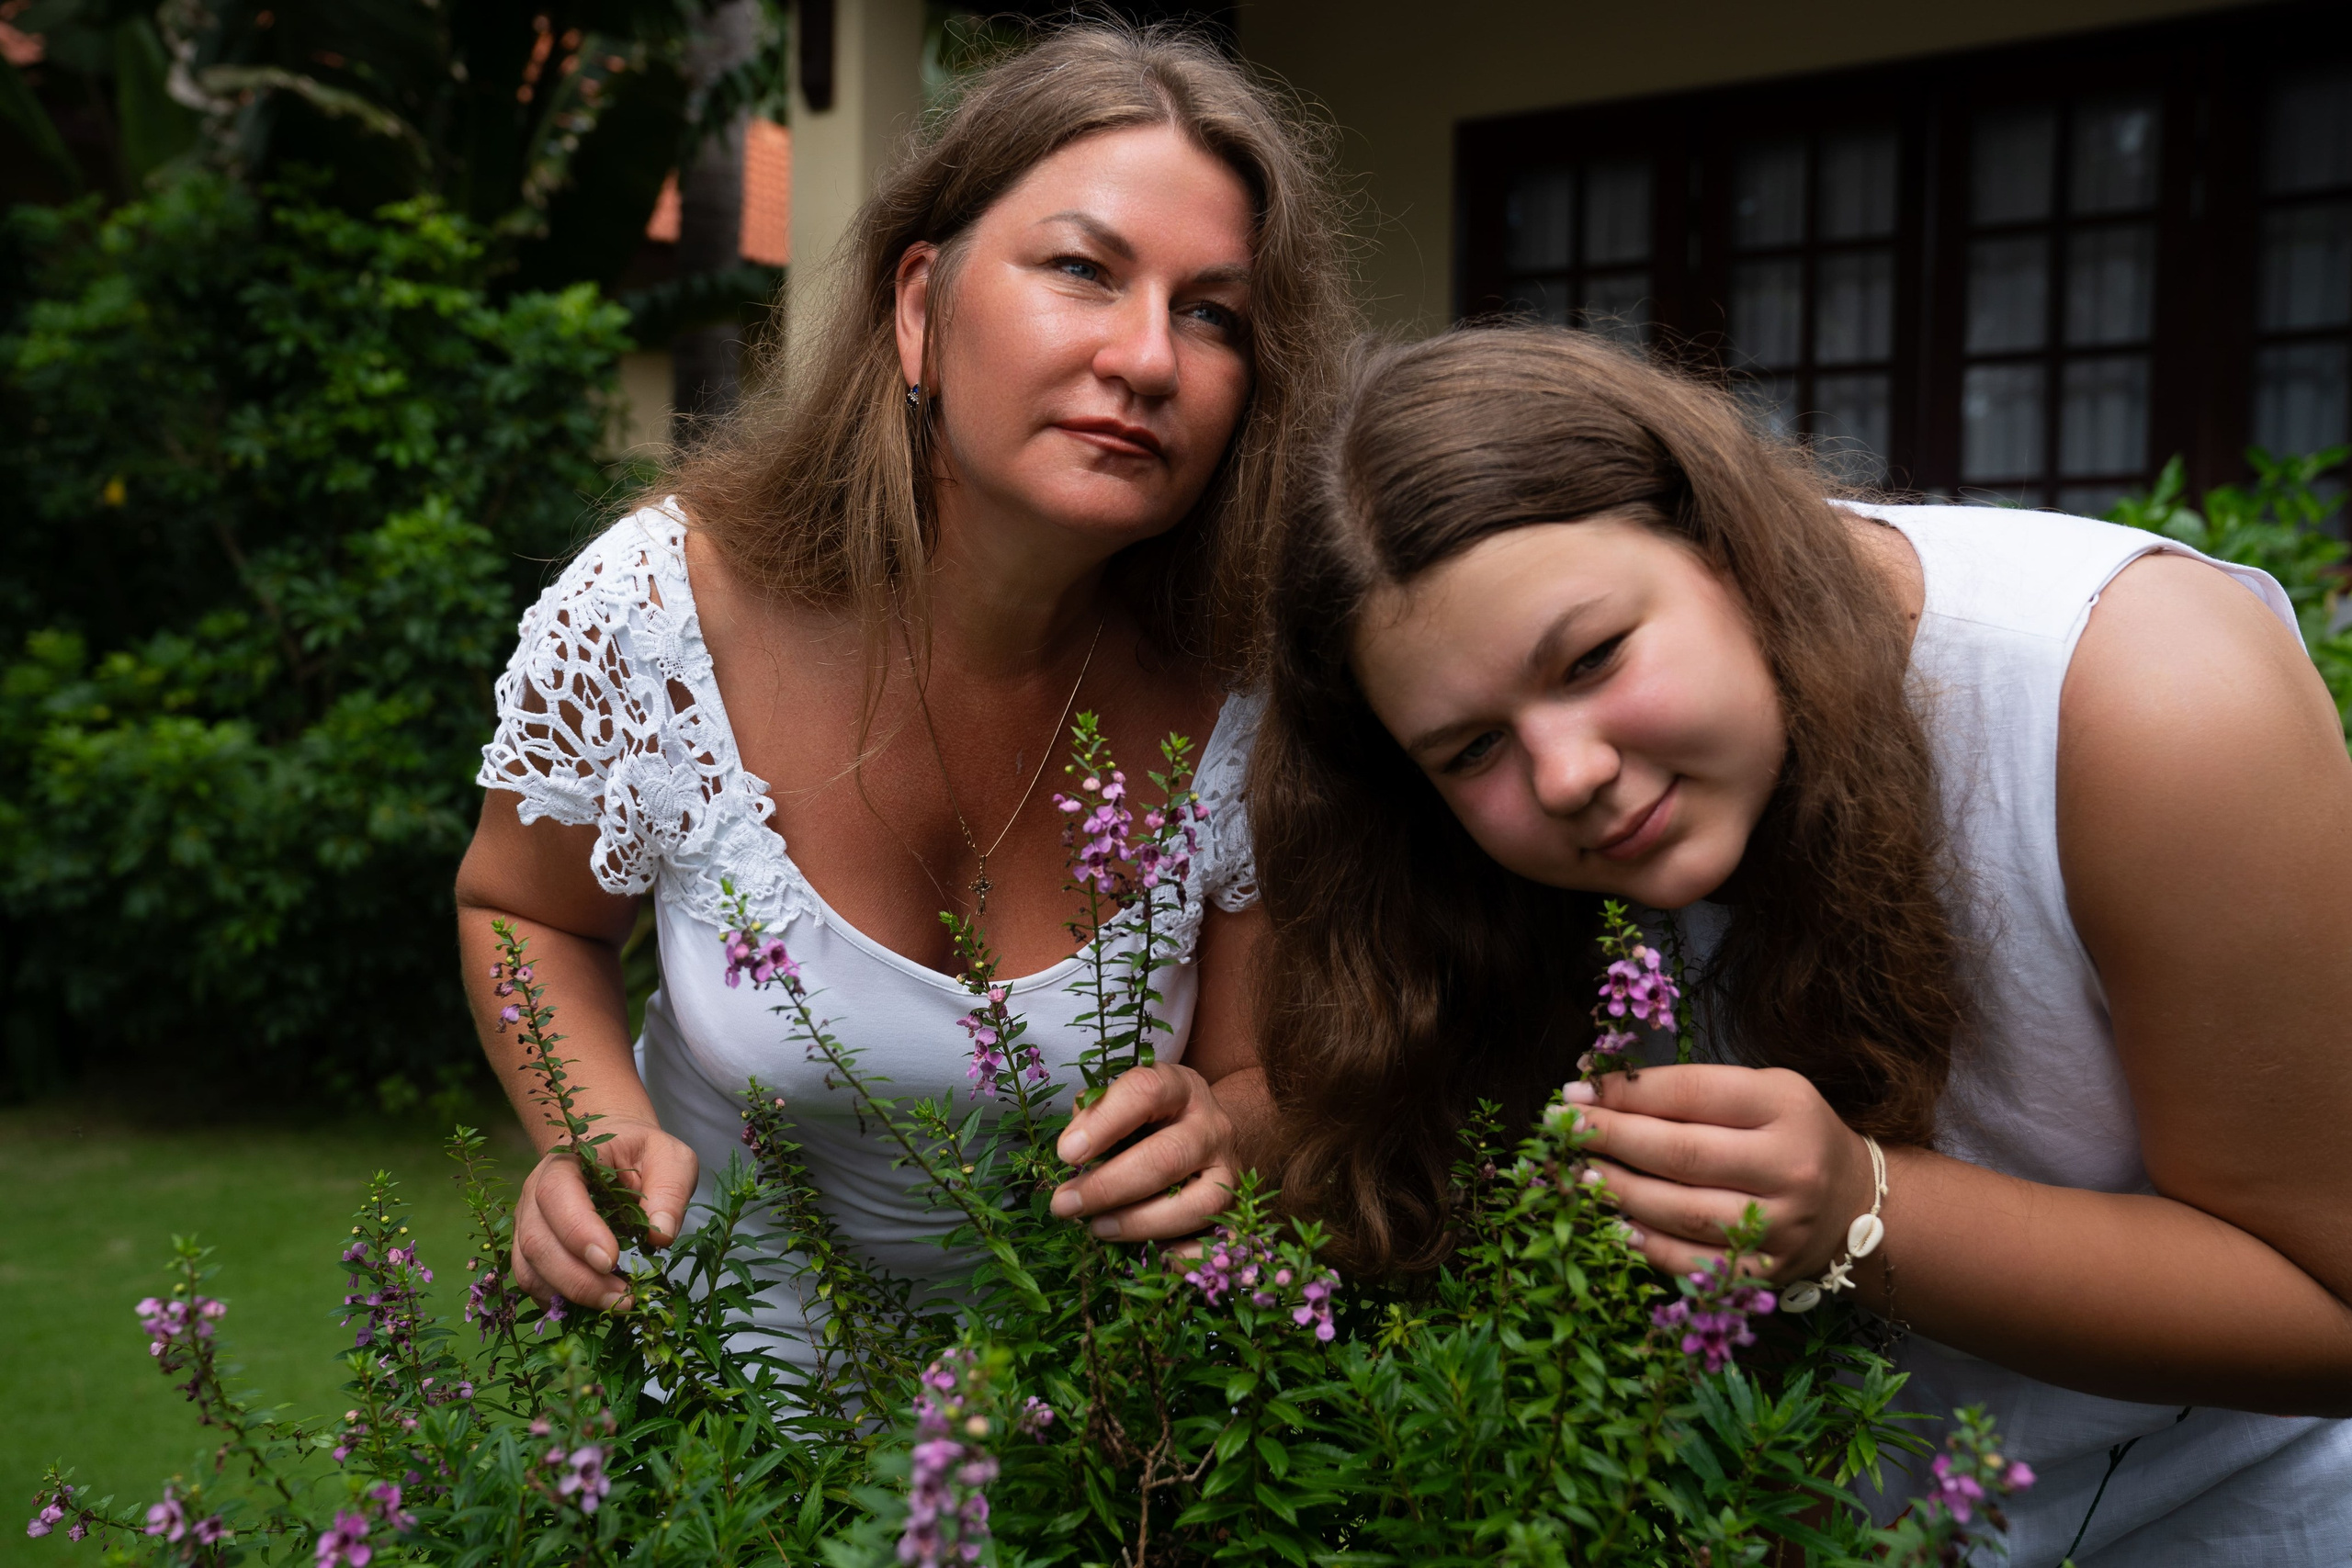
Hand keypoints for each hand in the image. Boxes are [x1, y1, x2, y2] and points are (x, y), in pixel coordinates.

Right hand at [510, 1119, 698, 1309]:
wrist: (611, 1149)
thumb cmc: (639, 1152)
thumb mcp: (669, 1157)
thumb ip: (669, 1190)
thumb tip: (661, 1236)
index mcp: (566, 1161)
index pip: (556, 1194)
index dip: (578, 1231)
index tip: (612, 1260)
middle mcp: (535, 1193)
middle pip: (538, 1241)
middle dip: (578, 1278)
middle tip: (622, 1297)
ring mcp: (528, 1222)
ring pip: (529, 1268)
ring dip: (569, 1294)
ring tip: (615, 1304)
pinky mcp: (530, 1249)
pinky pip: (531, 1282)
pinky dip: (557, 1301)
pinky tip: (593, 1304)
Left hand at [1049, 1063, 1239, 1240]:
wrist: (1212, 1138)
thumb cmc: (1154, 1120)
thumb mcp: (1128, 1100)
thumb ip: (1096, 1113)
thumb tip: (1073, 1148)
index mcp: (1181, 1088)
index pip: (1146, 1092)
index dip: (1104, 1122)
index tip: (1066, 1153)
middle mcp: (1213, 1127)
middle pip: (1167, 1157)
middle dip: (1109, 1186)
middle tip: (1066, 1204)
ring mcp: (1230, 1173)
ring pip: (1195, 1205)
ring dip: (1137, 1223)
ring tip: (1095, 1227)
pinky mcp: (1236, 1214)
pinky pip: (1213, 1244)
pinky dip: (1178, 1257)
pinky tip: (1142, 1253)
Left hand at [1566, 1065, 1877, 1283]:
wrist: (1852, 1202)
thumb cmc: (1786, 1133)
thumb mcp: (1757, 1091)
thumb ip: (1687, 1089)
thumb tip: (1596, 1090)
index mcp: (1786, 1107)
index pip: (1691, 1094)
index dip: (1626, 1093)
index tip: (1576, 1090)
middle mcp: (1790, 1167)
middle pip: (1681, 1154)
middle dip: (1609, 1138)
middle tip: (1561, 1128)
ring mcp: (1781, 1227)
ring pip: (1681, 1212)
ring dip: (1617, 1191)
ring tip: (1576, 1173)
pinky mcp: (1766, 1273)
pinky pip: (1691, 1263)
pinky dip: (1644, 1243)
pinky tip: (1612, 1221)